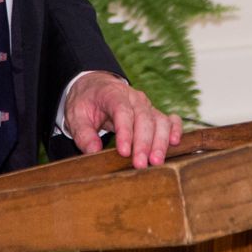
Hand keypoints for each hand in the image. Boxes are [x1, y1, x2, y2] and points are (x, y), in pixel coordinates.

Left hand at [65, 71, 182, 167]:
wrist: (95, 87)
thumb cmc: (86, 102)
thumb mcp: (76, 116)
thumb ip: (83, 133)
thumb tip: (93, 151)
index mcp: (112, 94)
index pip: (122, 111)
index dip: (125, 132)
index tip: (124, 152)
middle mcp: (133, 98)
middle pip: (144, 118)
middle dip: (143, 143)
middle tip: (140, 164)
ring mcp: (146, 105)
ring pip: (159, 120)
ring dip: (160, 141)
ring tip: (156, 162)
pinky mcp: (153, 113)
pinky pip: (169, 119)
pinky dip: (175, 129)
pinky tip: (175, 143)